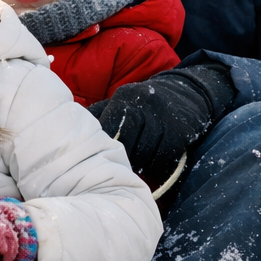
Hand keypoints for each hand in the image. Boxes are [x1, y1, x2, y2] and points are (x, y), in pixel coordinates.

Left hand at [91, 65, 236, 188]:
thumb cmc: (145, 103)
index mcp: (125, 96)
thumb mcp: (123, 100)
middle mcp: (144, 103)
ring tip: (134, 168)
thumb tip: (71, 126)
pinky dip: (156, 164)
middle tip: (118, 166)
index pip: (109, 123)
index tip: (102, 155)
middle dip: (122, 155)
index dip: (105, 143)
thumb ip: (100, 112)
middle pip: (127, 137)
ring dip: (139, 163)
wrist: (189, 92)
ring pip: (146, 149)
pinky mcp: (181, 130)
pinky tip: (152, 165)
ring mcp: (164, 116)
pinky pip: (164, 155)